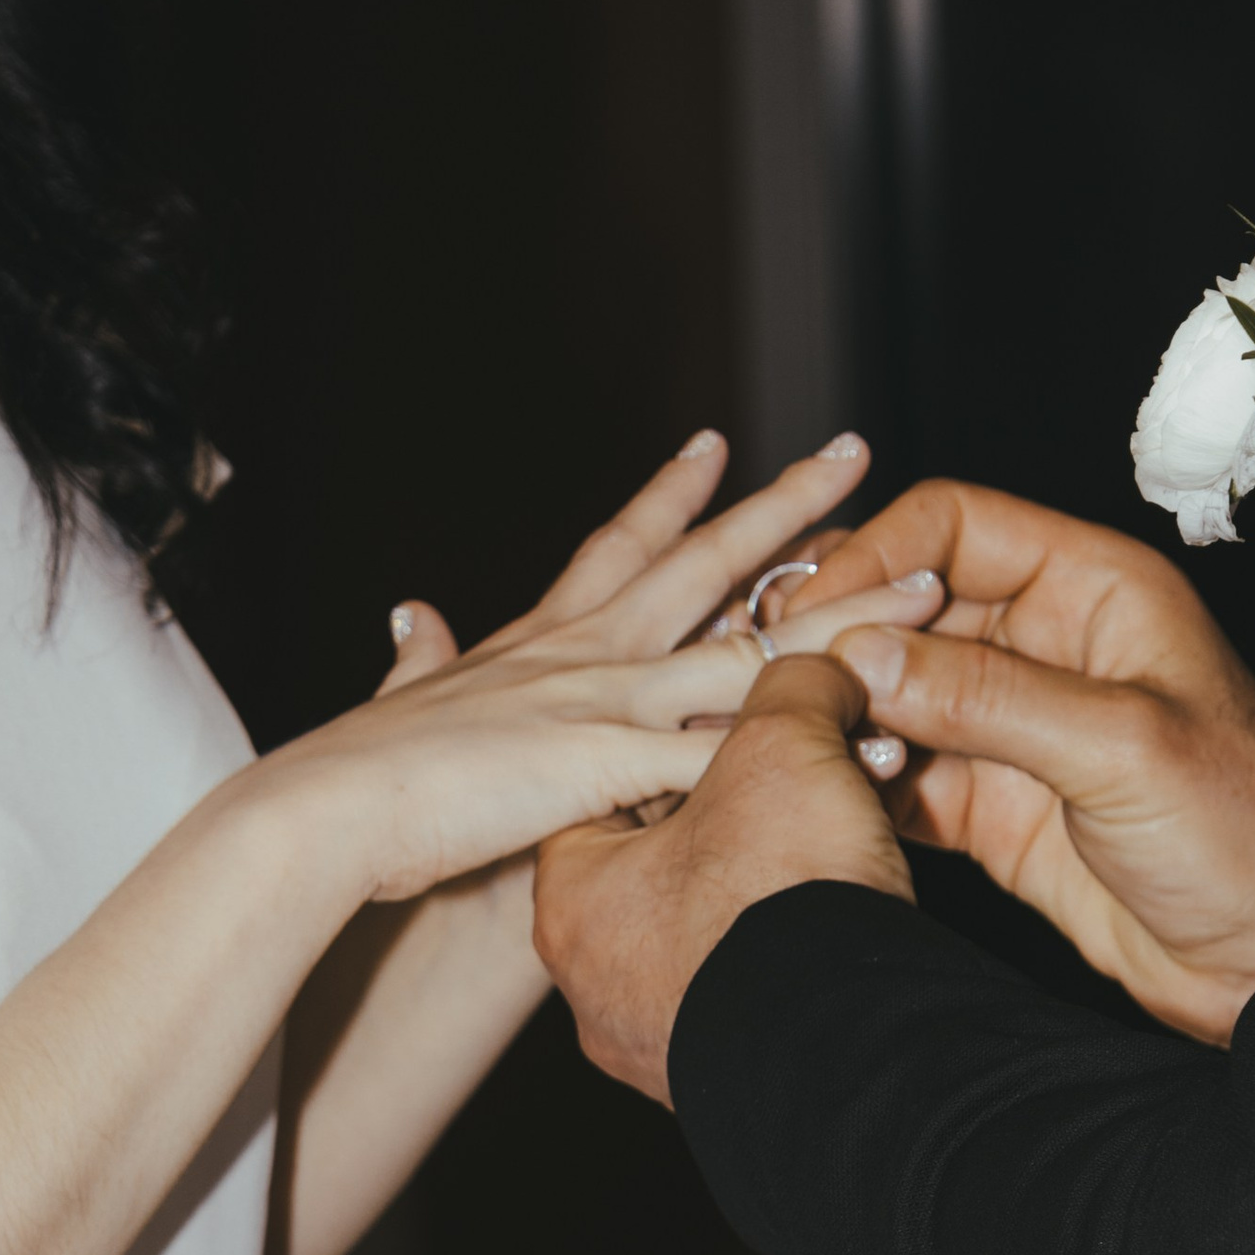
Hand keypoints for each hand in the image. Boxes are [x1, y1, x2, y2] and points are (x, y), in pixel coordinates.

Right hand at [274, 431, 940, 905]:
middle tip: (859, 450)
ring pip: (754, 646)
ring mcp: (606, 698)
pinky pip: (738, 752)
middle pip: (711, 560)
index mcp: (542, 637)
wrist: (327, 810)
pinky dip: (811, 751)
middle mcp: (587, 650)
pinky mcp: (612, 762)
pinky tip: (880, 747)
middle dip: (791, 506)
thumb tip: (411, 614)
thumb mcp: (406, 696)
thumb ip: (421, 657)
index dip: (672, 495)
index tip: (718, 443)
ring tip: (928, 588)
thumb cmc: (359, 775)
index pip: (623, 544)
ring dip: (846, 618)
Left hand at [534, 652, 909, 1105]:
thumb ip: (787, 685)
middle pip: (660, 864)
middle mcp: (592, 983)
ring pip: (709, 933)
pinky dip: (792, 952)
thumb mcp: (781, 747)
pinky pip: (750, 993)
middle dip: (735, 817)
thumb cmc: (782, 891)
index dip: (680, 737)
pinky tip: (844, 921)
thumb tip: (810, 662)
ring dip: (771, 886)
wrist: (851, 1051)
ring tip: (840, 845)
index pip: (604, 786)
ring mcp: (654, 1045)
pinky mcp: (724, 1086)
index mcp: (572, 896)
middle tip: (803, 779)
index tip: (740, 719)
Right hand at [777, 482, 1254, 1044]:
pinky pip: (897, 771)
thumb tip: (864, 652)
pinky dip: (854, 779)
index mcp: (1093, 591)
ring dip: (837, 711)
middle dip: (837, 634)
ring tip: (780, 740)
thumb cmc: (1246, 836)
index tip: (812, 611)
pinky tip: (819, 796)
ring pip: (890, 689)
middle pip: (906, 604)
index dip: (875, 555)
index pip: (954, 525)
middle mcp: (1044, 645)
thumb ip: (989, 698)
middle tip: (768, 679)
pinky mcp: (989, 806)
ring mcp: (1010, 728)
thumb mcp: (1120, 751)